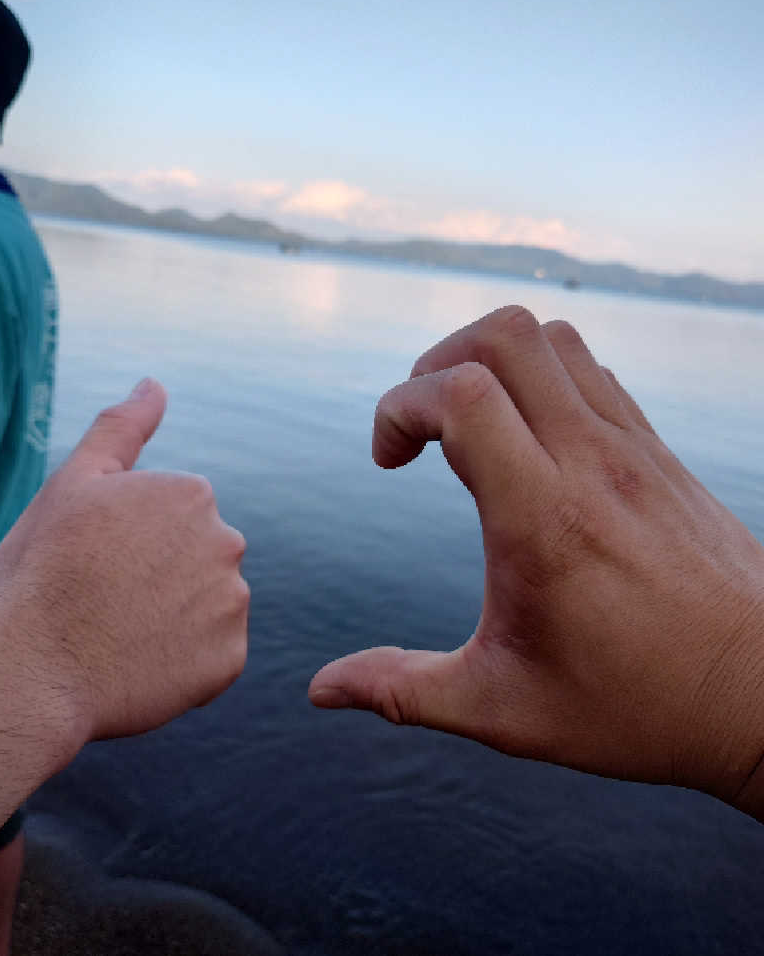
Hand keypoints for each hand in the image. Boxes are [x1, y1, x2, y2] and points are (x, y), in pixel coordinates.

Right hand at [0, 378, 249, 744]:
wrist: (30, 667)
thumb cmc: (44, 569)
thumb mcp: (75, 481)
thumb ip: (122, 427)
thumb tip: (154, 384)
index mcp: (193, 493)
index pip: (174, 519)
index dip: (130, 543)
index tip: (98, 562)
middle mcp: (228, 541)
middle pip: (197, 559)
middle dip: (161, 576)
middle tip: (107, 600)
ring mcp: (232, 603)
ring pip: (208, 606)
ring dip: (176, 617)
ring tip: (121, 633)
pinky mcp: (230, 659)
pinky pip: (213, 654)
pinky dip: (185, 660)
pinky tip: (141, 663)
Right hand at [310, 306, 763, 815]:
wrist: (761, 698)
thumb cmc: (637, 708)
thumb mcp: (505, 710)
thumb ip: (404, 690)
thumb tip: (324, 690)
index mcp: (543, 520)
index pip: (463, 394)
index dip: (399, 407)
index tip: (389, 462)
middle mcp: (590, 463)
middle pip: (505, 335)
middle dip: (437, 361)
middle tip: (423, 429)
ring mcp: (632, 448)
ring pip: (553, 337)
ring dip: (492, 358)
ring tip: (472, 425)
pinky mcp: (657, 452)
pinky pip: (591, 371)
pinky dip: (541, 377)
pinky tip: (530, 443)